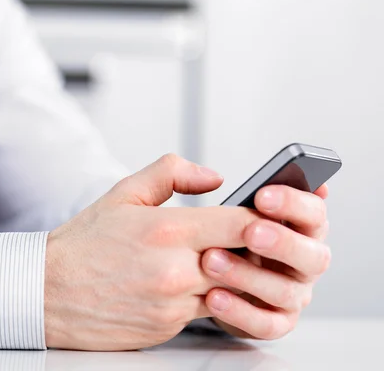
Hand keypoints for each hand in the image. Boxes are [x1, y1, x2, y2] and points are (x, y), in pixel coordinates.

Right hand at [44, 154, 262, 350]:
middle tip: (246, 238)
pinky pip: (205, 311)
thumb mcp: (123, 193)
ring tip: (213, 259)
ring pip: (231, 290)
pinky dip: (205, 296)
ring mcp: (174, 304)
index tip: (262, 214)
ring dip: (231, 275)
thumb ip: (172, 174)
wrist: (47, 292)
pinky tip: (186, 282)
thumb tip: (213, 177)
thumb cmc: (83, 244)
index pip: (242, 223)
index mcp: (167, 230)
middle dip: (252, 248)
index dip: (260, 218)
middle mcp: (176, 271)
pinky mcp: (169, 327)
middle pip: (247, 260)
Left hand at [201, 185, 330, 339]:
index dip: (294, 201)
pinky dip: (242, 312)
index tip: (262, 195)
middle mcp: (300, 258)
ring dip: (250, 276)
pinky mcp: (274, 322)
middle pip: (314, 254)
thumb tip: (212, 178)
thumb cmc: (202, 237)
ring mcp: (291, 292)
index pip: (313, 210)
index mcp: (293, 224)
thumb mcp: (192, 204)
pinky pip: (268, 324)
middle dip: (283, 242)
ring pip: (287, 290)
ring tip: (211, 262)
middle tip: (250, 232)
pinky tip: (213, 297)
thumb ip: (188, 180)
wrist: (190, 284)